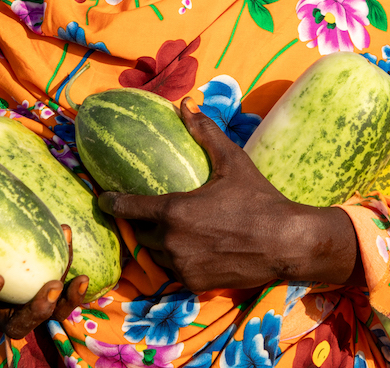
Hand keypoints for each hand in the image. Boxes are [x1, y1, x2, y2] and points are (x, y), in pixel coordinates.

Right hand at [0, 209, 88, 337]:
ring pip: (48, 315)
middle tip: (50, 287)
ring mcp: (24, 305)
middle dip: (35, 311)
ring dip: (65, 301)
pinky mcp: (46, 294)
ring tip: (78, 280)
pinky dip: (74, 283)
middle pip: (18, 324)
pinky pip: (63, 294)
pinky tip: (81, 264)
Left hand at [96, 99, 362, 291]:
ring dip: (160, 243)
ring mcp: (182, 266)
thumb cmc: (258, 199)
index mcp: (174, 211)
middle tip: (151, 213)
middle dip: (143, 223)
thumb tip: (185, 104)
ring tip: (172, 231)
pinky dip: (178, 260)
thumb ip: (205, 133)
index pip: (128, 208)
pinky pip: (174, 271)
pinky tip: (192, 249)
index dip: (113, 202)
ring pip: (157, 254)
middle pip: (142, 233)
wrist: (286, 243)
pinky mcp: (193, 284)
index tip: (104, 198)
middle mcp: (171, 241)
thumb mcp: (232, 161)